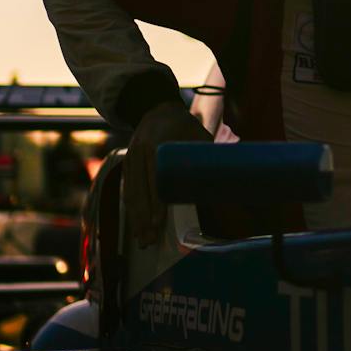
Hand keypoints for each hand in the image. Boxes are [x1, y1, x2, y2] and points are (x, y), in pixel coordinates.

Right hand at [123, 100, 212, 245]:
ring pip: (131, 192)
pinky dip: (131, 208)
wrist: (157, 109)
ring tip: (142, 240)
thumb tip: (224, 183)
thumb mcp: (199, 136)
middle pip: (140, 190)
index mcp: (158, 142)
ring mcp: (131, 157)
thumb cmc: (185, 126)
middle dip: (143, 218)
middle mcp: (140, 150)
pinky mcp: (127, 163)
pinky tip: (135, 225)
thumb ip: (206, 158)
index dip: (156, 202)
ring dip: (136, 218)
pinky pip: (127, 188)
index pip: (155, 178)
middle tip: (149, 241)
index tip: (157, 222)